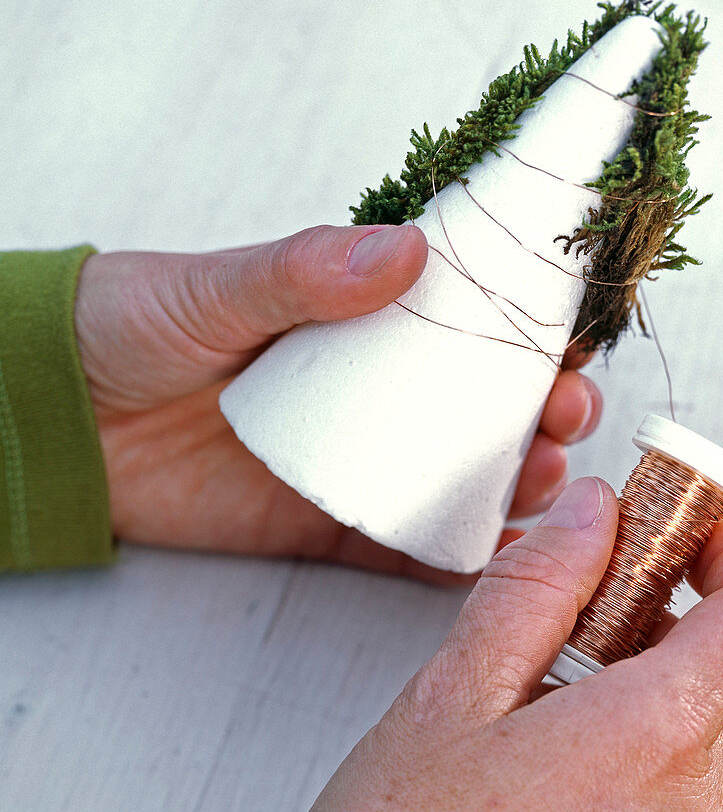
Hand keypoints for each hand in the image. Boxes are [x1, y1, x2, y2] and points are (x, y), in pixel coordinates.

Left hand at [74, 225, 600, 579]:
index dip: (527, 330)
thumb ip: (301, 272)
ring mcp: (351, 461)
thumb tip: (403, 254)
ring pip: (457, 476)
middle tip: (566, 415)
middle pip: (480, 406)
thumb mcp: (216, 288)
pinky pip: (400, 547)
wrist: (62, 420)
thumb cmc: (131, 328)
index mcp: (355, 322)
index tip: (571, 340)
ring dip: (515, 481)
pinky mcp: (321, 523)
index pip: (462, 321)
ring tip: (541, 479)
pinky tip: (497, 556)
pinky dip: (453, 557)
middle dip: (541, 411)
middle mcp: (369, 393)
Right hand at [263, 477, 722, 811]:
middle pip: (712, 667)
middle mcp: (687, 808)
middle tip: (559, 596)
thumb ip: (537, 588)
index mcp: (648, 743)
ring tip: (518, 687)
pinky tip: (526, 752)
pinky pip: (660, 786)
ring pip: (681, 725)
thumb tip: (593, 514)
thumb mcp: (453, 693)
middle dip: (647, 610)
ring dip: (621, 676)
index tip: (673, 524)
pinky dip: (616, 739)